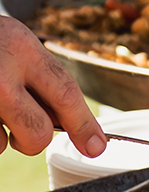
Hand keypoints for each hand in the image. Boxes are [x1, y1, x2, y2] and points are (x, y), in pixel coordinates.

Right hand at [0, 17, 104, 157]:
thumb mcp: (14, 43)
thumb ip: (41, 78)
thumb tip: (77, 127)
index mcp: (21, 46)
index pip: (66, 93)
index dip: (85, 125)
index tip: (96, 147)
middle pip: (37, 133)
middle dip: (34, 140)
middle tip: (24, 131)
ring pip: (1, 144)